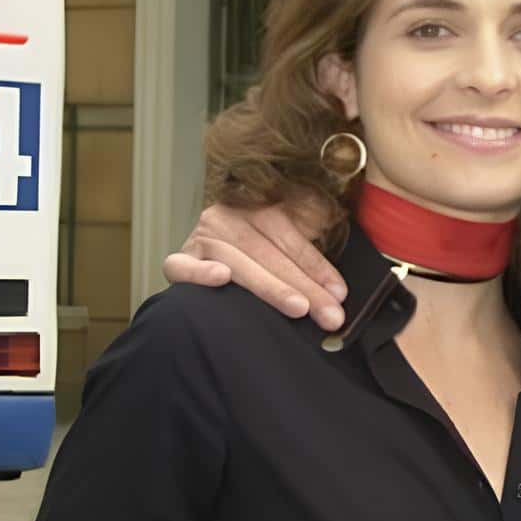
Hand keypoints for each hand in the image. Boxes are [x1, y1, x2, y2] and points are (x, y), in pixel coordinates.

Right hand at [162, 203, 347, 329]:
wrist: (220, 243)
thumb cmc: (265, 247)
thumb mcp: (293, 233)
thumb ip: (314, 239)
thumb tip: (340, 282)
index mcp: (259, 207)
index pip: (292, 239)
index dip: (318, 267)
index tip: (340, 295)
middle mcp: (228, 217)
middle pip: (270, 253)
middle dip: (305, 287)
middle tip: (329, 314)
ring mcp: (201, 237)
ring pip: (238, 261)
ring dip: (270, 287)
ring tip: (297, 307)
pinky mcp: (180, 258)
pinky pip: (180, 265)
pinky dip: (199, 272)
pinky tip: (221, 278)